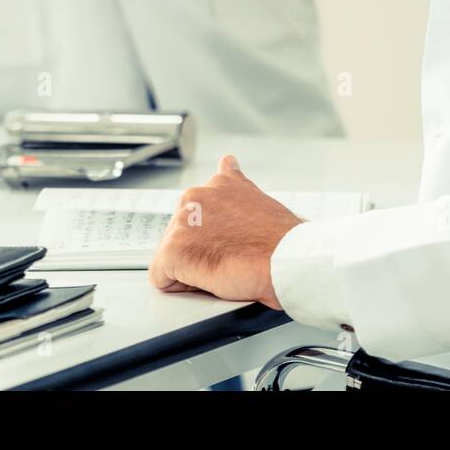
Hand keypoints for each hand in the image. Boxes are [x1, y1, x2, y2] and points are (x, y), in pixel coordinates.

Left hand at [149, 155, 301, 308]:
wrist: (288, 259)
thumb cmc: (280, 239)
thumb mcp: (256, 195)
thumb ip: (234, 184)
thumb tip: (227, 162)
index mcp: (215, 184)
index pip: (196, 215)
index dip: (212, 237)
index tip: (230, 243)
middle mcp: (195, 197)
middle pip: (181, 235)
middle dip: (200, 250)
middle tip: (231, 258)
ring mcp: (182, 223)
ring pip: (172, 256)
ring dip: (193, 267)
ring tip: (225, 267)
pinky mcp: (174, 250)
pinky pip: (162, 277)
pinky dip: (181, 286)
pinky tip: (208, 280)